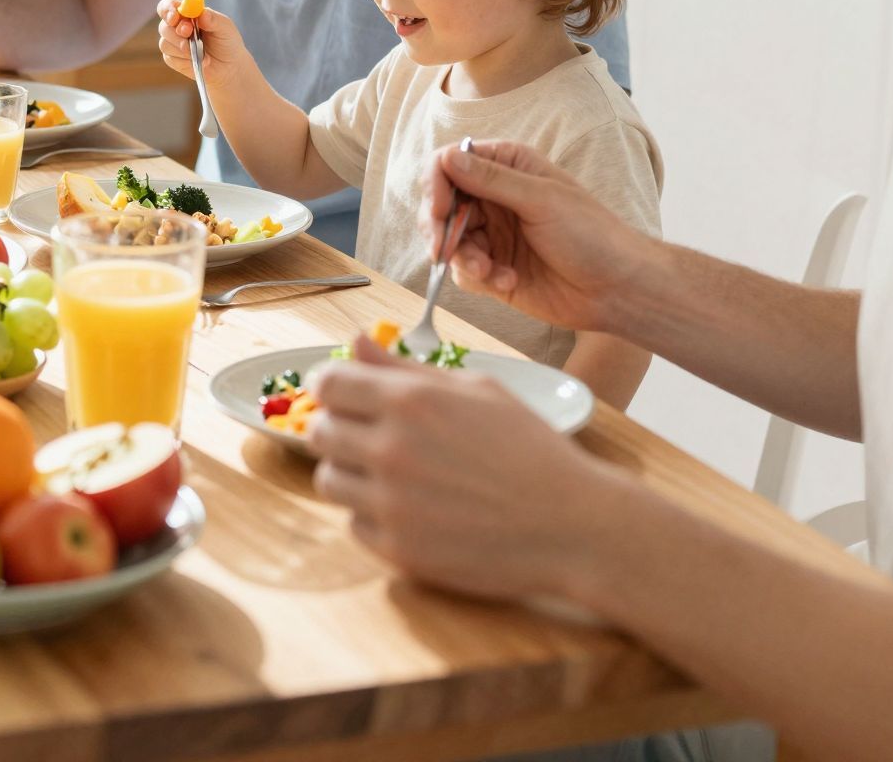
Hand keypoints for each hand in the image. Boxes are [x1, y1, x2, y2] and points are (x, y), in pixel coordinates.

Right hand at [155, 0, 247, 82]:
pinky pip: (169, 57)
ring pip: (164, 43)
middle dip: (176, 33)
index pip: (168, 6)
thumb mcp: (225, 28)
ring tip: (200, 53)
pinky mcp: (172, 58)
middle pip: (164, 26)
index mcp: (188, 12)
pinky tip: (196, 60)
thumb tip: (201, 13)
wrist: (228, 66)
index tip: (175, 18)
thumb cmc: (227, 42)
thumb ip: (213, 19)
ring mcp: (173, 42)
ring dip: (181, 48)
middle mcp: (177, 26)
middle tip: (190, 35)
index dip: (167, 10)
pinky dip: (183, 60)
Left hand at [307, 336, 627, 601]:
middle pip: (319, 433)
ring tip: (395, 476)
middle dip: (339, 430)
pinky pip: (354, 525)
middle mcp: (391, 449)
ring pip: (328, 481)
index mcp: (409, 400)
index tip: (346, 398)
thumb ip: (405, 368)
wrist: (574, 525)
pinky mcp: (399, 550)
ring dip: (352, 475)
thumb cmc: (530, 449)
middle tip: (373, 438)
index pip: (326, 384)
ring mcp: (392, 504)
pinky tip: (413, 510)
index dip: (333, 389)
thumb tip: (354, 342)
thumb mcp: (476, 391)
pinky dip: (373, 517)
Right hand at [423, 139, 654, 335]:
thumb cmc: (593, 235)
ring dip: (462, 257)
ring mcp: (492, 235)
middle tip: (443, 249)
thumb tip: (447, 158)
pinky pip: (463, 271)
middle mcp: (494, 198)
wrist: (617, 289)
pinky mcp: (492, 269)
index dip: (436, 185)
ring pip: (447, 240)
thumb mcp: (541, 199)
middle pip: (439, 204)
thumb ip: (492, 180)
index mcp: (507, 167)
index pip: (450, 163)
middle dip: (438, 227)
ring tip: (487, 271)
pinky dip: (478, 278)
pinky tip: (508, 281)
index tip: (436, 210)